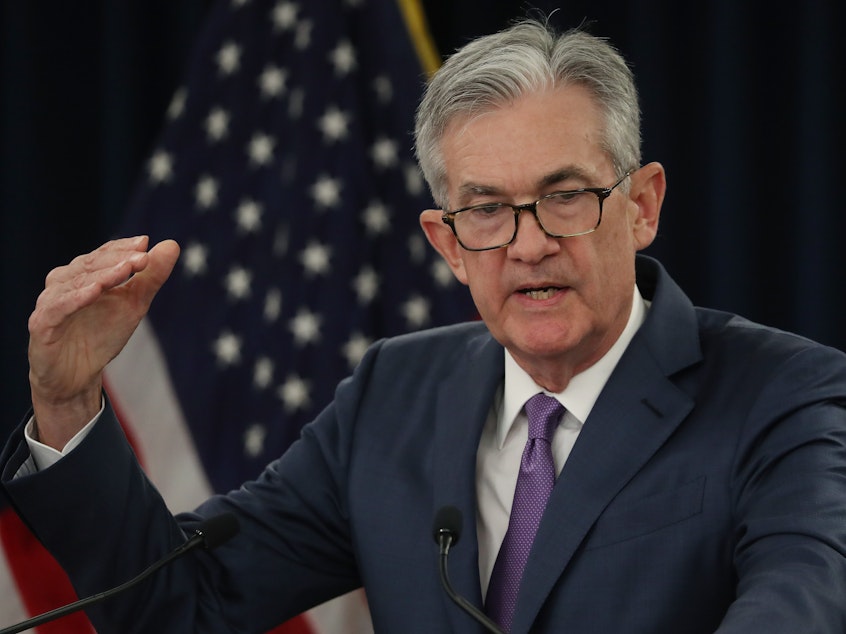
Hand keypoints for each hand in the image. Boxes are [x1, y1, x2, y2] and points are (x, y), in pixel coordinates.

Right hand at [27, 236, 179, 449]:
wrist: (77, 376)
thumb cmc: (102, 335)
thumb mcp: (134, 304)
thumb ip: (151, 277)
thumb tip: (172, 244)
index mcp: (82, 274)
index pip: (103, 255)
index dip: (123, 248)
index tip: (146, 243)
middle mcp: (63, 283)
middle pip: (90, 265)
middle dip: (118, 260)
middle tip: (143, 256)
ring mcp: (50, 302)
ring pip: (75, 283)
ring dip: (102, 275)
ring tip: (126, 269)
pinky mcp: (42, 324)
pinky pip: (59, 307)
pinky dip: (76, 298)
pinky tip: (95, 291)